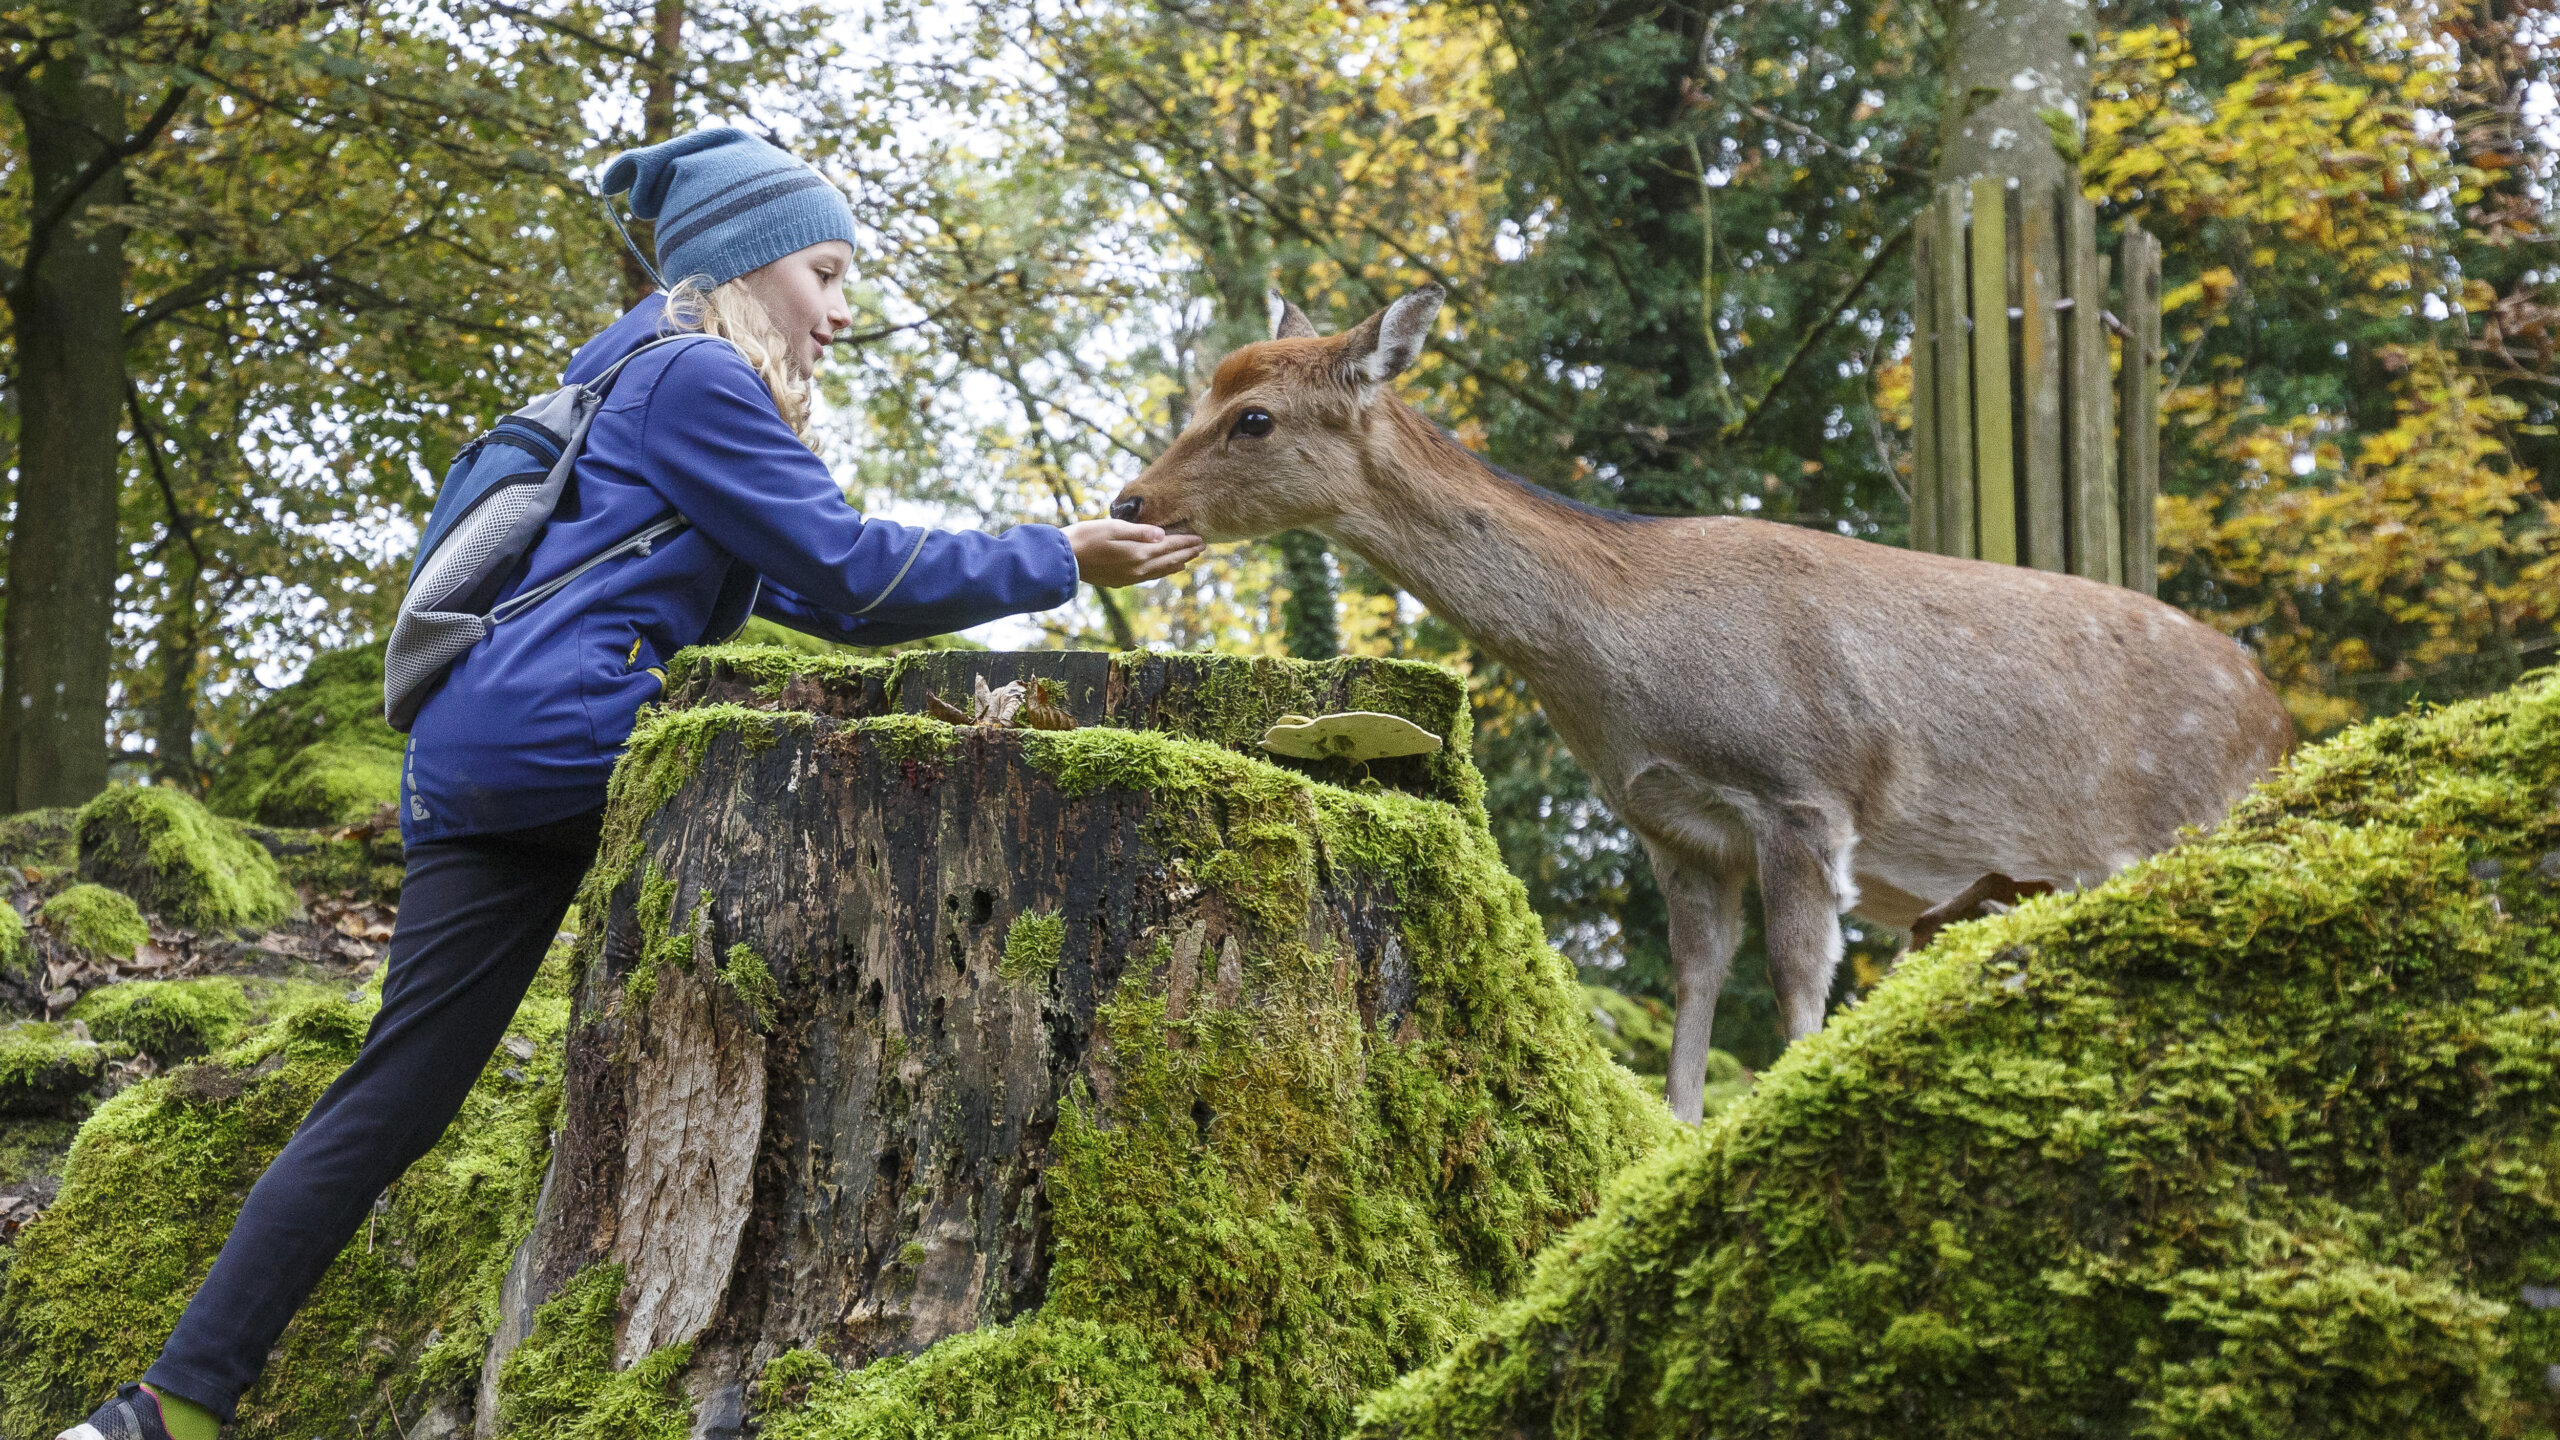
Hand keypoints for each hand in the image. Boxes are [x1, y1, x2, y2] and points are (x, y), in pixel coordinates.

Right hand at [1064, 519, 1205, 587]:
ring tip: (1187, 560)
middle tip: (1202, 548)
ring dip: (1175, 564)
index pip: (1168, 547)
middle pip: (1168, 561)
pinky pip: (1148, 577)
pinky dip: (1160, 572)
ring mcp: (1128, 577)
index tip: (1200, 539)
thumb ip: (1139, 531)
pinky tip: (1162, 570)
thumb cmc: (1086, 537)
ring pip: (1159, 572)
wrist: (1064, 560)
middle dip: (1186, 553)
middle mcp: (1137, 569)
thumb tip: (1162, 535)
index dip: (1185, 542)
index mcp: (1137, 553)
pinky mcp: (1119, 581)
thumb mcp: (1113, 527)